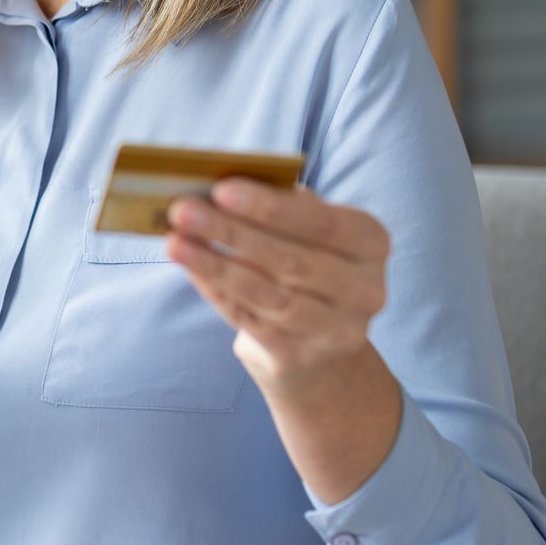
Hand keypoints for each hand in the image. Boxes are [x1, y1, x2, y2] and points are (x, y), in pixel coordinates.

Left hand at [166, 178, 391, 400]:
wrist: (320, 346)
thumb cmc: (304, 263)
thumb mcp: (305, 232)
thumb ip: (277, 208)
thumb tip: (217, 187)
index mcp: (371, 244)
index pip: (323, 222)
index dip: (271, 208)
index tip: (222, 190)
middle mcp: (365, 290)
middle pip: (290, 259)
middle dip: (231, 232)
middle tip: (182, 210)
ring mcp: (336, 329)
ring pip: (268, 294)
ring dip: (216, 266)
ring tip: (174, 242)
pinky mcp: (301, 357)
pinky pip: (250, 320)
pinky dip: (216, 291)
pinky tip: (189, 268)